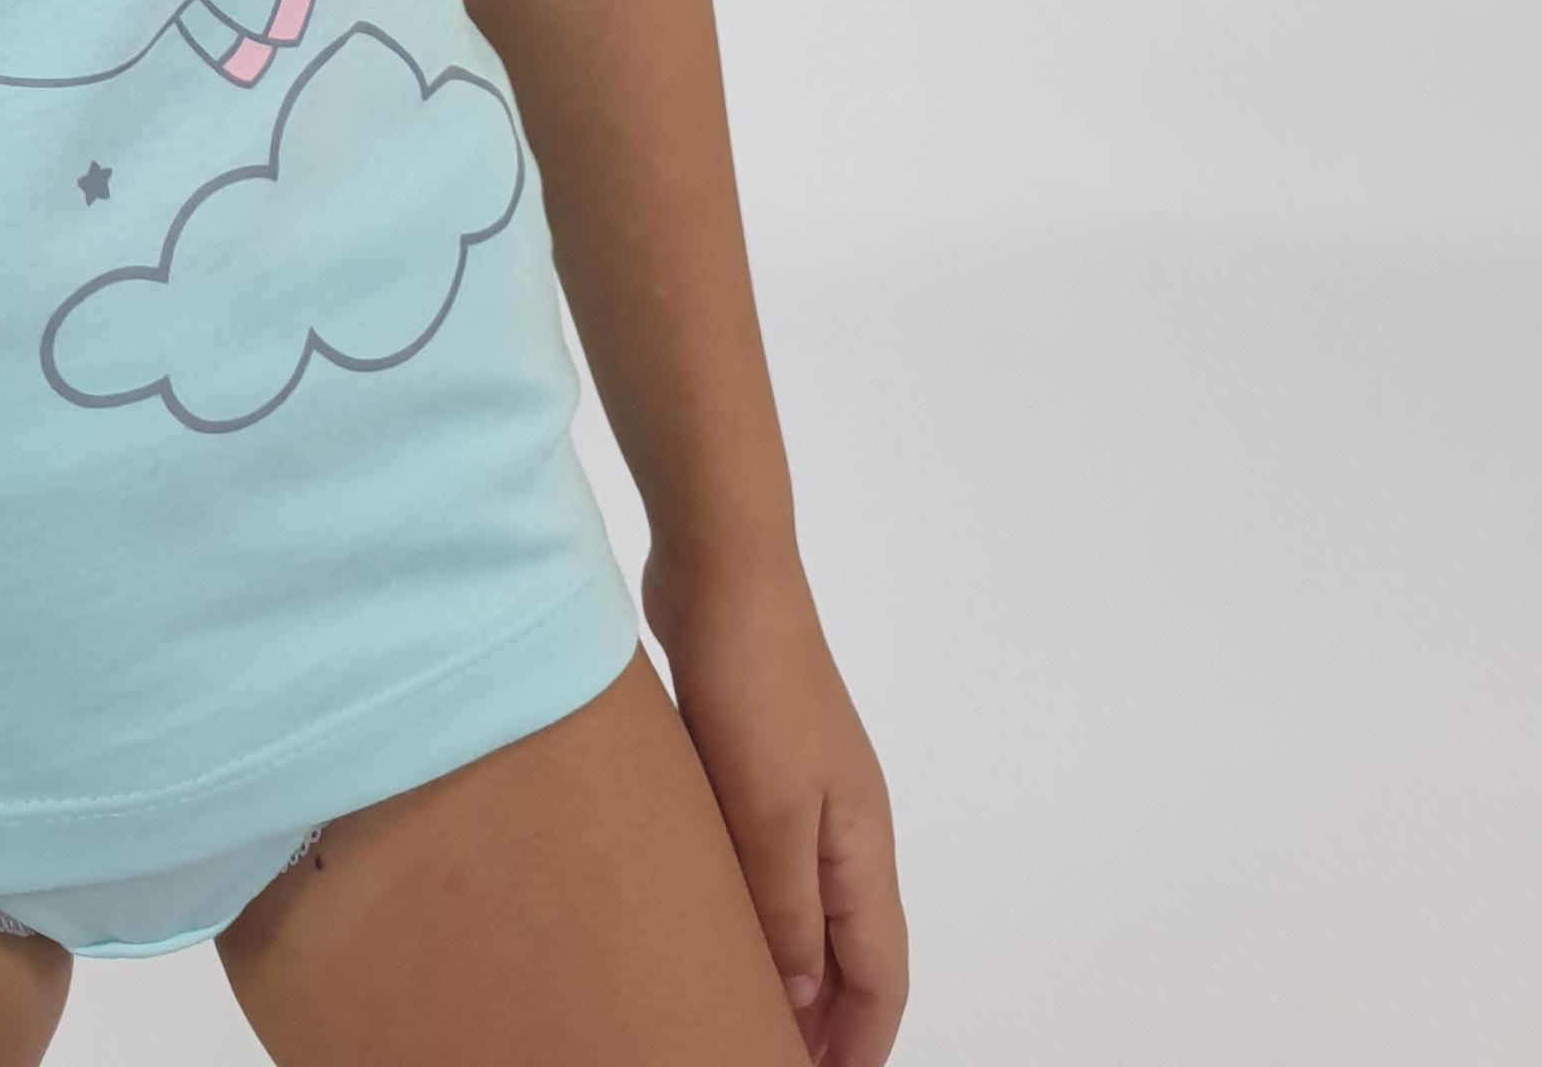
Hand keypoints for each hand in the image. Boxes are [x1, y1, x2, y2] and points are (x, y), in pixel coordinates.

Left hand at [641, 548, 906, 1066]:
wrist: (724, 570)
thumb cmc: (756, 685)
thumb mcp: (770, 819)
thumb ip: (786, 916)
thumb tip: (795, 999)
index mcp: (863, 847)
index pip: (882, 974)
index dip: (859, 1042)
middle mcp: (844, 826)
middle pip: (849, 949)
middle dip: (823, 1018)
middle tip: (766, 1056)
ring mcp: (802, 789)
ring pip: (806, 905)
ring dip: (784, 964)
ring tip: (734, 1005)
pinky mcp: (755, 759)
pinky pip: (765, 857)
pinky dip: (751, 904)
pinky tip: (707, 912)